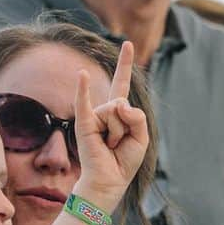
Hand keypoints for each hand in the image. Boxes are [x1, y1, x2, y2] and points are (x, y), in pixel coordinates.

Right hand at [73, 41, 148, 204]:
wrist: (108, 182)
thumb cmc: (124, 161)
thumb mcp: (141, 137)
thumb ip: (137, 116)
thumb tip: (119, 104)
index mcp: (120, 112)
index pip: (122, 83)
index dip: (125, 63)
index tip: (128, 43)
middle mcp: (106, 110)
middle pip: (123, 104)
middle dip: (128, 126)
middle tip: (119, 144)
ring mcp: (94, 115)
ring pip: (115, 112)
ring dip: (118, 133)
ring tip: (110, 145)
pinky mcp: (84, 123)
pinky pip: (84, 103)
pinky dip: (83, 89)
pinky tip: (82, 74)